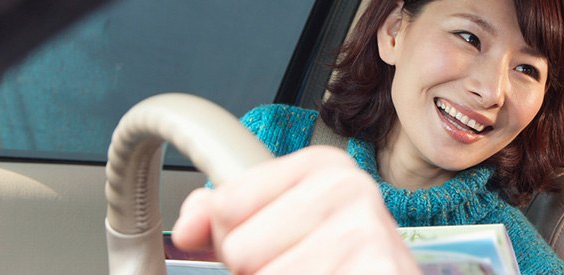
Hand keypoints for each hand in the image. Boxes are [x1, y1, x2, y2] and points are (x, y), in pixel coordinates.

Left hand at [172, 146, 420, 274]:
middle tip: (303, 265)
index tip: (277, 240)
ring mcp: (364, 232)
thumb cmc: (338, 262)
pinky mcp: (374, 269)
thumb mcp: (283, 224)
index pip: (226, 206)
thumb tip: (188, 226)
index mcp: (323, 165)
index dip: (236, 236)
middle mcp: (349, 188)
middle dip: (259, 269)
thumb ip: (228, 214)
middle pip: (240, 248)